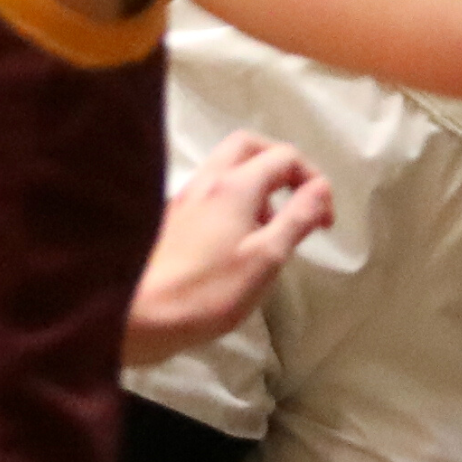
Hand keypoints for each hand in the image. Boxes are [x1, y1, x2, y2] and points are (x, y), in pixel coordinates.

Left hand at [129, 133, 336, 364]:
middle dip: (281, 164)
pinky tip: (237, 240)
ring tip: (270, 227)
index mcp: (235, 184)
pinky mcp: (171, 219)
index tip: (323, 220)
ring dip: (257, 183)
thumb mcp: (266, 259)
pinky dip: (234, 199)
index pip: (285, 157)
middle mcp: (208, 180)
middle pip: (250, 146)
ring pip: (227, 168)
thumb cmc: (207, 291)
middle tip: (298, 197)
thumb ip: (297, 219)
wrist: (137, 315)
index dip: (313, 182)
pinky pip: (210, 191)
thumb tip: (321, 189)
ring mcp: (185, 197)